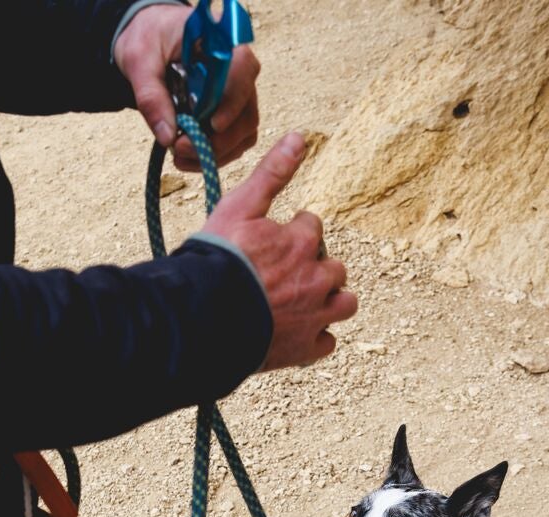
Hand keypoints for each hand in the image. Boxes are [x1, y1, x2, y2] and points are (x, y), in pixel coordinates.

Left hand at [114, 3, 259, 171]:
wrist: (151, 39)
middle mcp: (240, 72)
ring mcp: (239, 96)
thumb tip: (167, 137)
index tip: (212, 127)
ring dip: (214, 154)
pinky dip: (213, 156)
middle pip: (246, 114)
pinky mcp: (232, 115)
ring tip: (179, 157)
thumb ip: (151, 96)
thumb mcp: (139, 61)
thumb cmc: (149, 39)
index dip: (232, 103)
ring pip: (243, 134)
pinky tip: (187, 157)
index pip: (242, 74)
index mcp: (223, 46)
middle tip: (180, 149)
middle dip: (217, 141)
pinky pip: (234, 142)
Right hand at [202, 133, 357, 370]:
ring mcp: (315, 315)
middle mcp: (317, 277)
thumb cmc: (217, 259)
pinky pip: (327, 343)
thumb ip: (272, 173)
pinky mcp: (305, 349)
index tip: (271, 243)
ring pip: (344, 304)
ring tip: (300, 301)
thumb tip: (300, 136)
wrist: (203, 314)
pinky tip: (294, 332)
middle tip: (282, 275)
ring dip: (329, 300)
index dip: (292, 233)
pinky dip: (315, 338)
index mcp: (302, 241)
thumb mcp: (240, 207)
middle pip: (334, 266)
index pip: (312, 227)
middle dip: (315, 267)